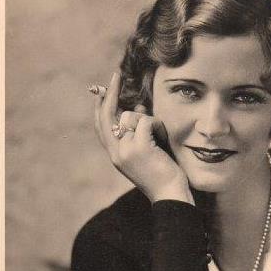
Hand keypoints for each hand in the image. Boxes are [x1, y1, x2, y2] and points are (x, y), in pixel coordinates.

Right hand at [93, 72, 193, 203]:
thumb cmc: (163, 175)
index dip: (100, 107)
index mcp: (115, 155)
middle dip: (111, 93)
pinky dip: (157, 125)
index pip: (101, 126)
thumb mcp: (146, 152)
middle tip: (116, 75)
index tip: (103, 90)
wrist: (170, 195)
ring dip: (149, 120)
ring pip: (132, 116)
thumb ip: (138, 132)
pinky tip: (164, 138)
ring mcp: (126, 149)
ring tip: (160, 137)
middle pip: (107, 115)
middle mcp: (116, 152)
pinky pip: (146, 120)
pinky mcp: (139, 147)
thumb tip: (138, 107)